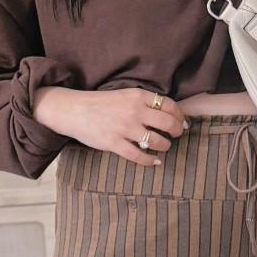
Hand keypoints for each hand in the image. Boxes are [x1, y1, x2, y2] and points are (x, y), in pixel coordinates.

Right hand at [33, 84, 186, 165]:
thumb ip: (143, 102)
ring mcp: (125, 128)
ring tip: (164, 146)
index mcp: (137, 96)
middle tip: (177, 135)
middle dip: (177, 131)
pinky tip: (154, 162)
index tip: (182, 122)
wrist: (74, 110)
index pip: (168, 105)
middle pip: (167, 123)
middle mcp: (134, 111)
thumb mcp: (124, 94)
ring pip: (156, 141)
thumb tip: (166, 113)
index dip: (179, 115)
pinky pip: (138, 155)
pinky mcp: (114, 143)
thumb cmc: (100, 103)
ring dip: (165, 145)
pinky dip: (149, 160)